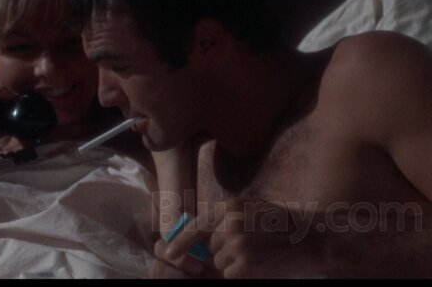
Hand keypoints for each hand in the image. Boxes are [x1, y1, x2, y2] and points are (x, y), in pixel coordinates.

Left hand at [158, 197, 326, 277]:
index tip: (168, 252)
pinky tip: (260, 264)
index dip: (181, 241)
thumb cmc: (283, 225)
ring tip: (258, 254)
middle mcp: (230, 223)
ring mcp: (237, 244)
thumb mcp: (252, 211)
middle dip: (223, 251)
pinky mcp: (245, 263)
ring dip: (233, 263)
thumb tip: (202, 238)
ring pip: (220, 262)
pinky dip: (242, 274)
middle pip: (210, 247)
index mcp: (231, 207)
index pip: (198, 225)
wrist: (313, 239)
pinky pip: (230, 274)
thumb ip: (227, 220)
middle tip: (250, 247)